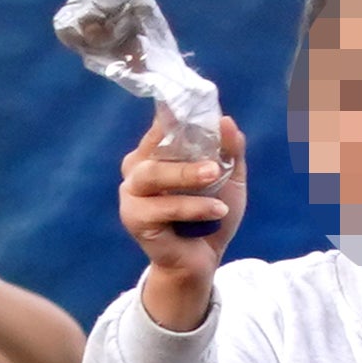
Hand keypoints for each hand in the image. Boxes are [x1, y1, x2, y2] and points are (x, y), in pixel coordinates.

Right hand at [120, 109, 246, 330]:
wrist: (203, 259)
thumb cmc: (211, 214)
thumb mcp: (228, 179)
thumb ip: (230, 151)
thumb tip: (228, 121)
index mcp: (156, 152)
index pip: (162, 124)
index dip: (175, 112)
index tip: (195, 103)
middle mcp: (137, 168)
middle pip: (155, 148)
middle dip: (186, 152)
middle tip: (215, 163)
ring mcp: (131, 193)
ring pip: (152, 174)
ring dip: (186, 177)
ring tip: (214, 178)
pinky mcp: (133, 218)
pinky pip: (161, 208)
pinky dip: (192, 208)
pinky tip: (216, 211)